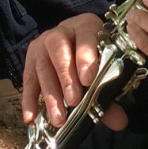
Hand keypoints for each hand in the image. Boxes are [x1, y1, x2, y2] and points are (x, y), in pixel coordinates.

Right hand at [21, 14, 128, 131]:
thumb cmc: (93, 57)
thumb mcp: (104, 66)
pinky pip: (28, 79)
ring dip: (50, 94)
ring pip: (42, 66)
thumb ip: (110, 93)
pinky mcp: (30, 59)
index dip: (86, 56)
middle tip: (73, 101)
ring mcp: (42, 44)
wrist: (74, 44)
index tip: (88, 79)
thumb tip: (119, 121)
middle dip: (66, 77)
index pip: (85, 35)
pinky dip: (29, 100)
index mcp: (86, 26)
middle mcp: (61, 31)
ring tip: (59, 118)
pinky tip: (31, 117)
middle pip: (58, 49)